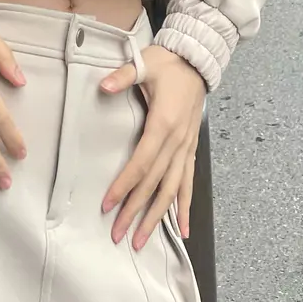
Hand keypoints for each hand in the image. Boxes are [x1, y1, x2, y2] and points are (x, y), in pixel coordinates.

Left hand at [99, 45, 204, 249]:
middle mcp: (177, 141)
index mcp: (164, 123)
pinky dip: (185, 206)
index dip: (125, 185)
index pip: (141, 163)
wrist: (198, 60)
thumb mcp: (145, 64)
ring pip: (172, 190)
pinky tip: (184, 229)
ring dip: (157, 217)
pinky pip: (188, 182)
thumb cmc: (169, 63)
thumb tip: (104, 86)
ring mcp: (186, 147)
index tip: (108, 204)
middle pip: (155, 183)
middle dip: (136, 211)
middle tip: (118, 234)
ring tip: (142, 240)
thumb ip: (124, 75)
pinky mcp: (191, 148)